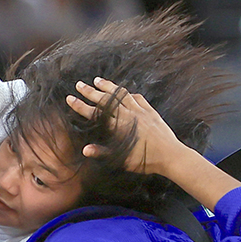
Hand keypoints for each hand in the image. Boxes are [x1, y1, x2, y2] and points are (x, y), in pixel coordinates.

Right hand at [66, 77, 185, 176]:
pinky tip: (123, 91)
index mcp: (118, 126)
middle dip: (90, 91)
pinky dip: (127, 93)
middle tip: (79, 84)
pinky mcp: (150, 111)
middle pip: (105, 99)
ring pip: (120, 94)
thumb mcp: (122, 159)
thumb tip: (85, 150)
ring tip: (97, 80)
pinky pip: (137, 97)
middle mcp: (128, 115)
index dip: (80, 106)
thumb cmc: (145, 160)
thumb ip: (102, 153)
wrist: (171, 155)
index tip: (69, 98)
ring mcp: (140, 111)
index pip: (94, 113)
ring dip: (108, 86)